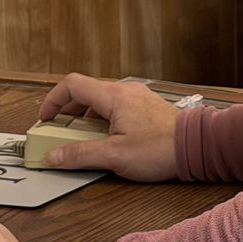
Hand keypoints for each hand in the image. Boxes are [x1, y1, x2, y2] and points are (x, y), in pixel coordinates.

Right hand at [36, 72, 180, 180]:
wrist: (197, 147)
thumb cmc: (162, 149)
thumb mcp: (115, 156)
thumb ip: (81, 155)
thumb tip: (54, 156)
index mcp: (114, 96)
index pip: (72, 85)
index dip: (53, 101)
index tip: (45, 120)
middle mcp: (125, 91)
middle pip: (85, 92)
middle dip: (67, 112)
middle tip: (59, 133)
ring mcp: (137, 98)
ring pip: (101, 100)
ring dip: (85, 117)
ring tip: (81, 139)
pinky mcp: (145, 107)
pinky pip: (116, 107)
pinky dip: (102, 119)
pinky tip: (106, 139)